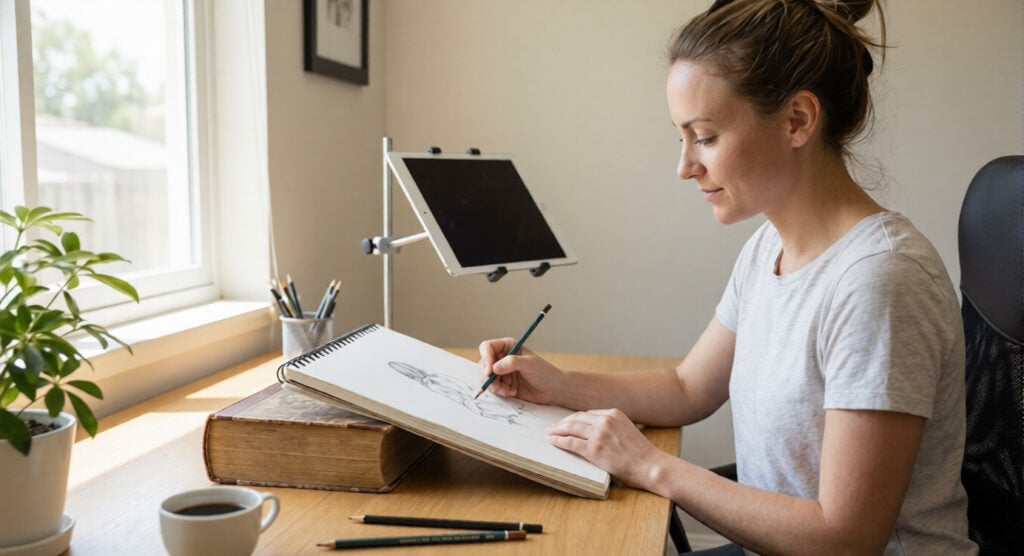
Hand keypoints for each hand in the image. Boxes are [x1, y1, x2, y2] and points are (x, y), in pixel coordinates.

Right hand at [478, 338, 562, 404]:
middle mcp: (502, 358)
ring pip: (485, 378)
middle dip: (487, 376)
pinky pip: (493, 388)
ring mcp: (501, 372)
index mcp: (508, 346)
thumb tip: (494, 368)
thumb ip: (512, 363)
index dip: (486, 358)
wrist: (553, 389)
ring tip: (508, 390)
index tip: (490, 371)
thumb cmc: (545, 372)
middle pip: (483, 364)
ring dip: (494, 386)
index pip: (487, 347)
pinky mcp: (503, 384)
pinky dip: (500, 392)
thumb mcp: (530, 364)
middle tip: (496, 385)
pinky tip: (512, 392)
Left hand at [545, 408, 666, 489]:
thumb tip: (596, 432)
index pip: (587, 413)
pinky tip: (553, 442)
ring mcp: (599, 434)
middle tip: (552, 427)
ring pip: (571, 428)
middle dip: (562, 423)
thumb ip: (612, 427)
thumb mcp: (627, 430)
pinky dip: (559, 441)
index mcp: (614, 413)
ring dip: (557, 430)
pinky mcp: (594, 449)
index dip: (574, 418)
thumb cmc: (641, 454)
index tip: (566, 423)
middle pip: (577, 418)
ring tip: (549, 434)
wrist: (650, 465)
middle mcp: (605, 420)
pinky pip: (570, 442)